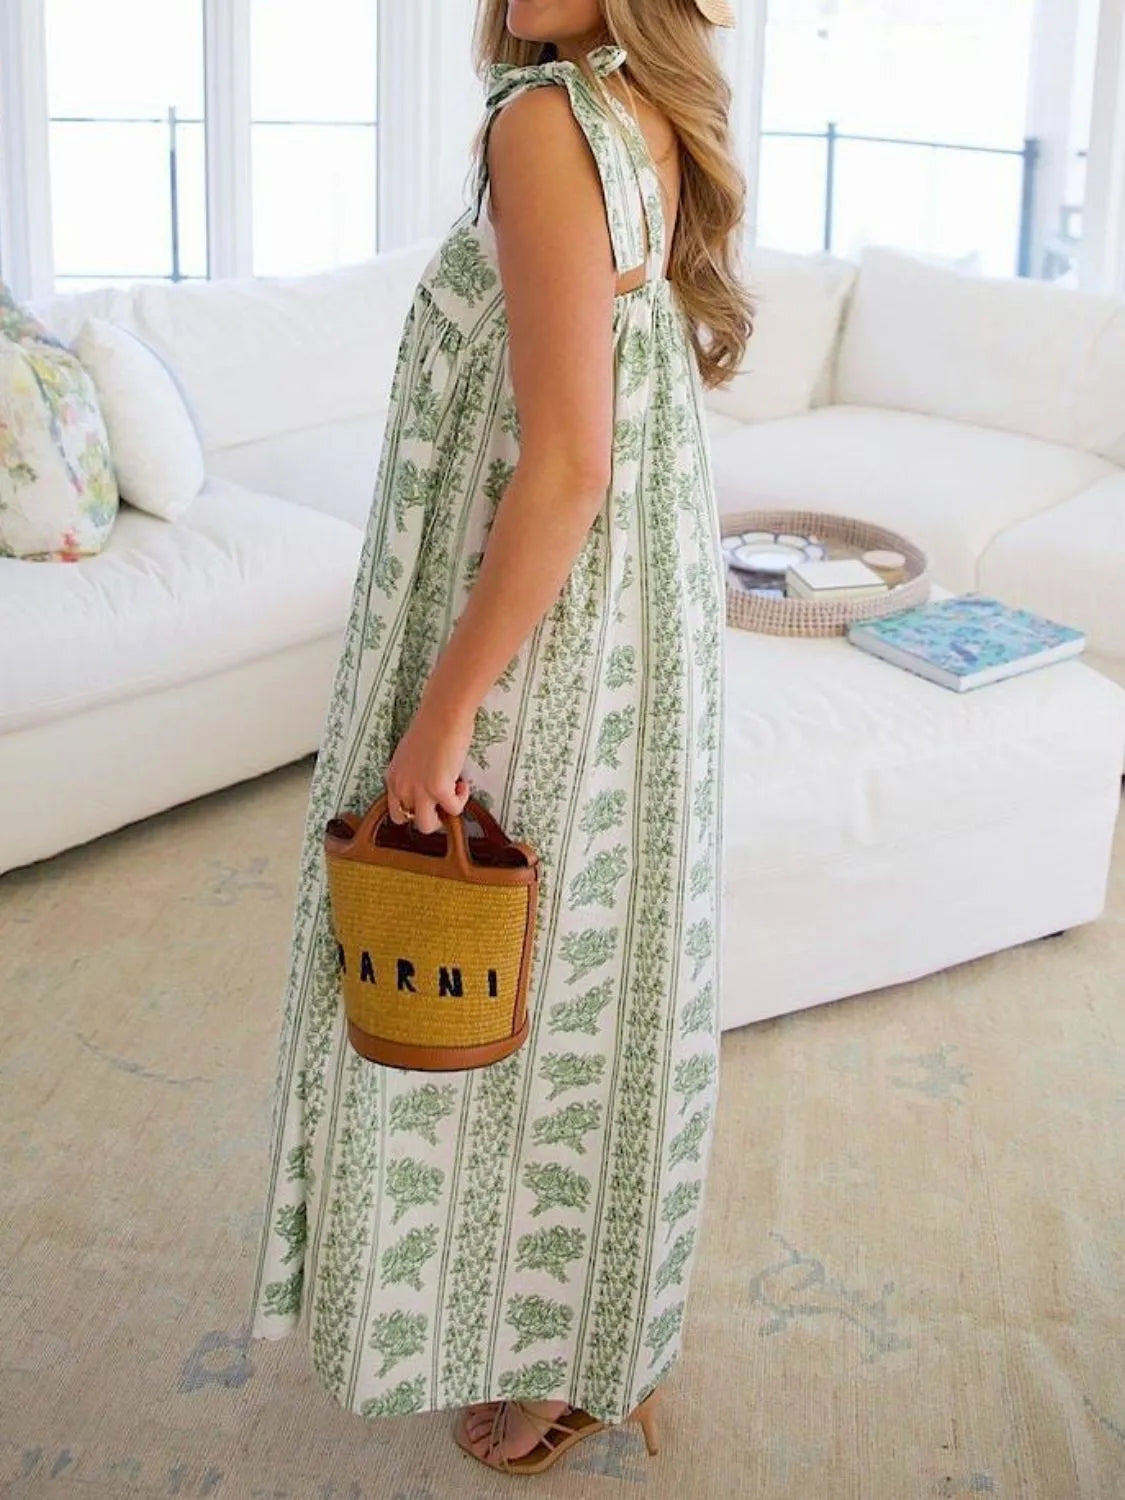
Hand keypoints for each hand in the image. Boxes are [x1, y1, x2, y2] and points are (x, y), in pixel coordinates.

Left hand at [384, 698, 474, 833]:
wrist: (442, 715)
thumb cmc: (431, 726)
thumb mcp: (410, 755)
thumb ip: (413, 773)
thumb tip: (428, 784)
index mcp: (392, 777)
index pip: (394, 810)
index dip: (413, 809)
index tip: (428, 801)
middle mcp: (401, 787)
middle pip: (407, 820)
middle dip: (426, 815)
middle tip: (441, 801)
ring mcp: (419, 790)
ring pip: (426, 825)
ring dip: (442, 816)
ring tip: (452, 797)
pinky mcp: (438, 790)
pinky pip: (453, 810)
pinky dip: (462, 800)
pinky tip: (463, 783)